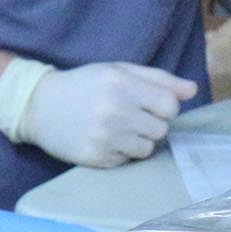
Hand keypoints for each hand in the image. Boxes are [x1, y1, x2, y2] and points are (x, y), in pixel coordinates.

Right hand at [9, 61, 197, 167]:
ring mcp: (105, 137)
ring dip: (137, 140)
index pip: (170, 105)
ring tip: (115, 128)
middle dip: (149, 123)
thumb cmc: (84, 85)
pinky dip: (119, 151)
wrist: (38, 105)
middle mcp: (114, 111)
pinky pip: (127, 160)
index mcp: (121, 84)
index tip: (147, 104)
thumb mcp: (117, 71)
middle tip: (127, 115)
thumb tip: (192, 90)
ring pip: (147, 148)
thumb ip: (158, 78)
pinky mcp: (96, 158)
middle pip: (161, 129)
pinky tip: (102, 139)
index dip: (163, 106)